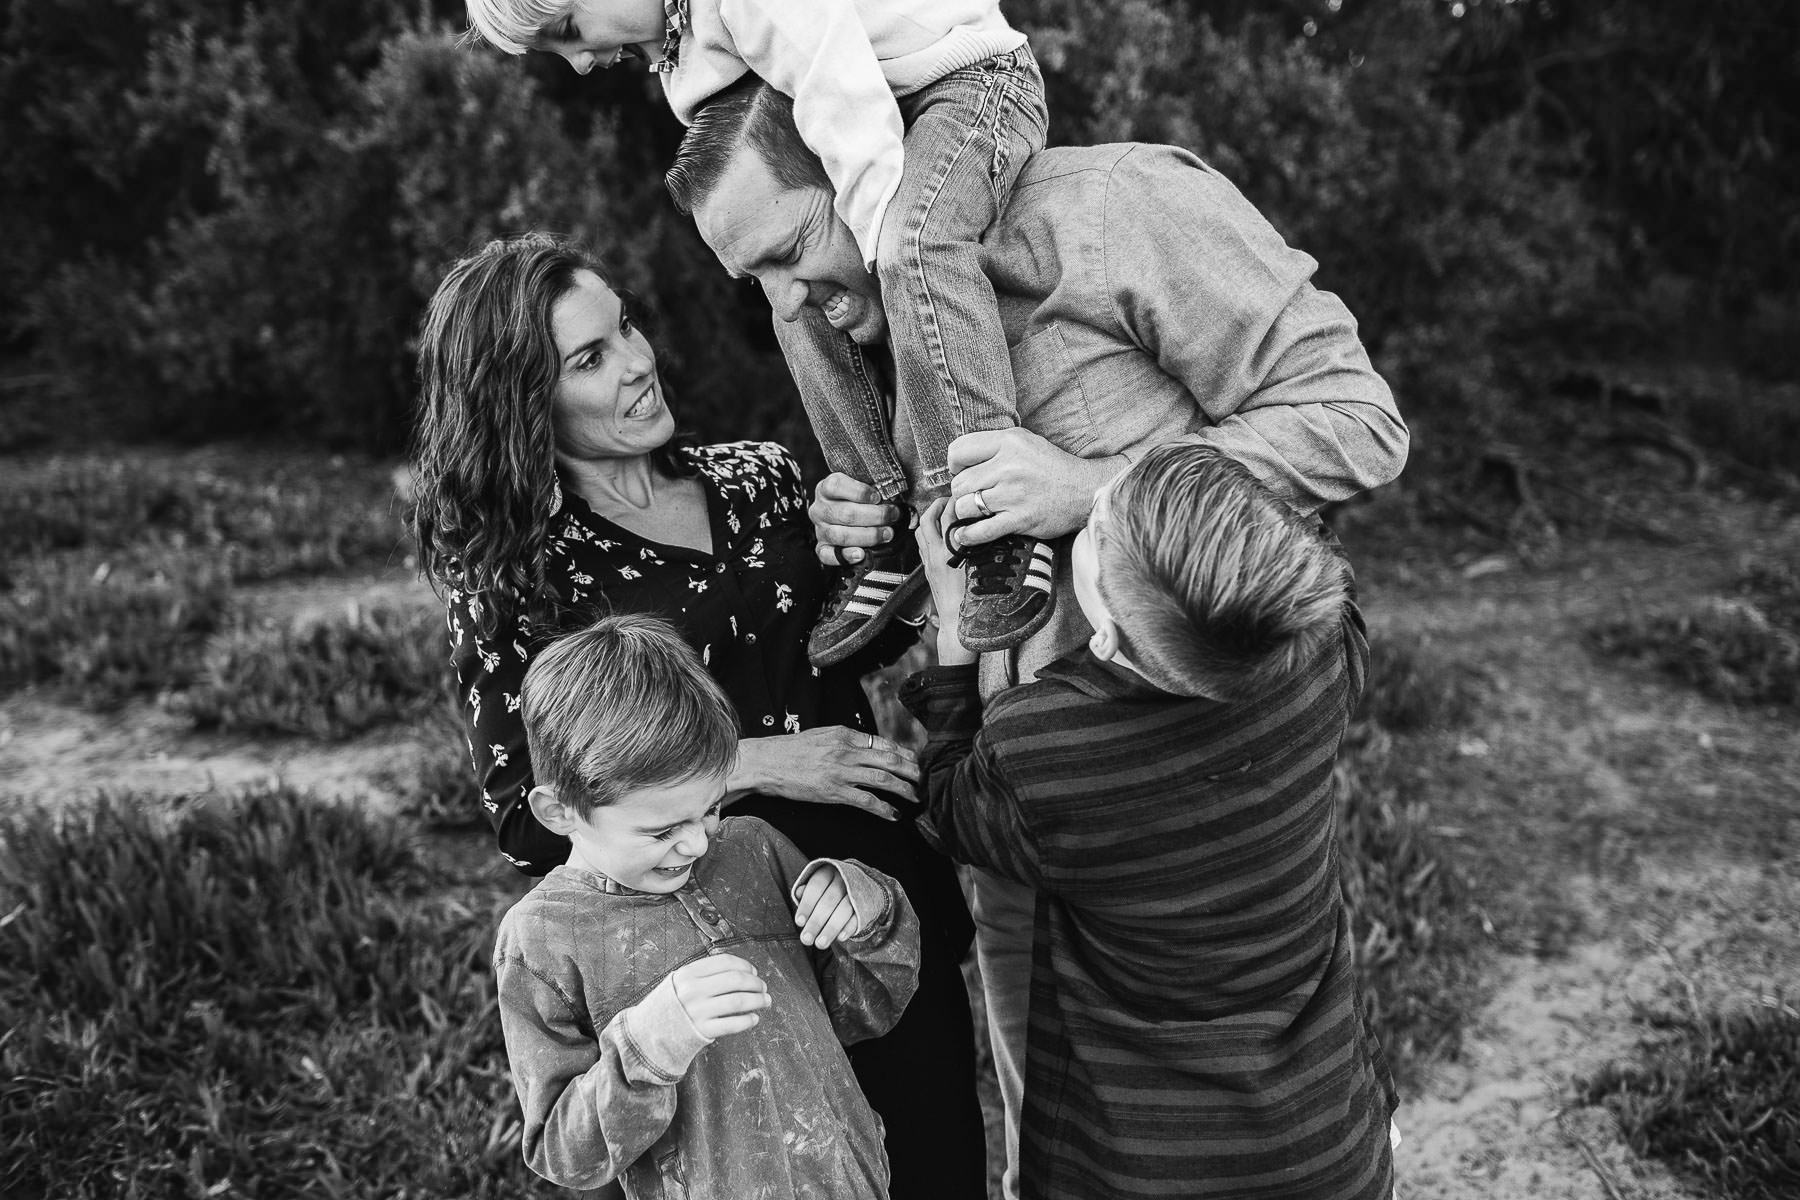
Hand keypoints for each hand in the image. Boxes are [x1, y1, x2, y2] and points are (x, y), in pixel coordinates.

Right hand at [670, 954, 770, 1039]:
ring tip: (765, 1001)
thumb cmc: (669, 1006)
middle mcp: (693, 990)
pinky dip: (748, 1021)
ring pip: (738, 1001)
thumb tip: (740, 971)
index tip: (754, 971)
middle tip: (763, 987)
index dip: (744, 965)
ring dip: (757, 1000)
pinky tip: (754, 1018)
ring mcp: (698, 1011)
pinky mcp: (702, 1031)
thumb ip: (704, 974)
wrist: (648, 1033)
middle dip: (755, 983)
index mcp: (688, 973)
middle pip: (735, 980)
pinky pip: (732, 1024)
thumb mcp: (680, 982)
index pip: (725, 962)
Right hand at [731, 728, 917, 819]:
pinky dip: (884, 809)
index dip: (903, 754)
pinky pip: (866, 801)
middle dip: (912, 771)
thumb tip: (870, 748)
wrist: (767, 763)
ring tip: (916, 798)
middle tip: (927, 779)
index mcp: (844, 734)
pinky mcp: (834, 792)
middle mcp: (846, 751)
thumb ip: (846, 741)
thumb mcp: (822, 735)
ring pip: (883, 780)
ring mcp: (841, 772)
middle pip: (890, 760)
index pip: (883, 743)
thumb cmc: (791, 750)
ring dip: (904, 790)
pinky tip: (894, 815)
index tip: (916, 761)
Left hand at [791, 864, 863, 947]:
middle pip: (829, 900)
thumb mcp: (817, 887)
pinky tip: (840, 938)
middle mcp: (844, 879)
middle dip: (816, 921)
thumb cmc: (828, 890)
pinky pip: (858, 917)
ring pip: (844, 909)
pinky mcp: (866, 905)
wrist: (858, 887)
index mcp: (829, 872)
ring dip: (831, 928)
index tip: (799, 922)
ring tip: (820, 943)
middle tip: (806, 939)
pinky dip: (849, 928)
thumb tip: (798, 893)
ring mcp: (857, 892)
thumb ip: (806, 892)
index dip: (807, 904)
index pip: (816, 886)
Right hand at [809, 473, 904, 566]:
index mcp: (825, 489)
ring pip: (841, 535)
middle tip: (892, 516)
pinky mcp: (822, 547)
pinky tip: (861, 554)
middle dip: (875, 516)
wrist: (842, 514)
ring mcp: (820, 529)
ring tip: (886, 533)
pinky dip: (846, 556)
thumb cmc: (854, 499)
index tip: (877, 497)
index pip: (836, 486)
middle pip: (845, 514)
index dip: (860, 492)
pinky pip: (828, 555)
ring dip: (869, 536)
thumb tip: (891, 496)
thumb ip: (871, 488)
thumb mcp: (860, 485)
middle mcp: (820, 509)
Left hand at [914, 499, 974, 666]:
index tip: (963, 498)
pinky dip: (928, 534)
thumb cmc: (971, 604)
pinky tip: (940, 535)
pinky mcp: (929, 572)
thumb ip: (979, 548)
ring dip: (929, 519)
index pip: (947, 518)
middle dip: (936, 506)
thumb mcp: (980, 571)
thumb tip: (982, 528)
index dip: (954, 503)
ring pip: (921, 533)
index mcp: (947, 555)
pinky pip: (923, 546)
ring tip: (943, 513)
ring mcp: (929, 565)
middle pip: (926, 521)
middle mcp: (934, 557)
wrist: (957, 626)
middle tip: (949, 500)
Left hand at [945, 429, 1128, 545]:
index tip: (963, 472)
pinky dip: (967, 536)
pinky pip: (980, 531)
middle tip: (974, 495)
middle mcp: (1009, 466)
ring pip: (964, 506)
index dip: (955, 465)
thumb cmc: (1051, 466)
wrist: (1085, 490)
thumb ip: (994, 445)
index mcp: (1008, 442)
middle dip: (961, 492)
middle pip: (959, 483)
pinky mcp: (1019, 520)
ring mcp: (1013, 495)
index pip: (958, 451)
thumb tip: (959, 460)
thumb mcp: (1025, 441)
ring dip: (965, 513)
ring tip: (976, 512)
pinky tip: (964, 535)